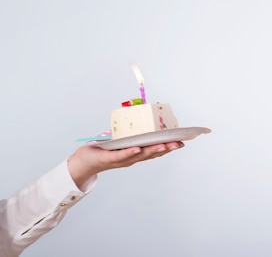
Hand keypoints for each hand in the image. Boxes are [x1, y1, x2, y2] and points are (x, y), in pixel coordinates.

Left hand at [67, 141, 183, 187]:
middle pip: (152, 153)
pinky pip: (121, 155)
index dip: (169, 146)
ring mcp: (122, 159)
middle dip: (167, 148)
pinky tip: (137, 148)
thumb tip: (140, 113)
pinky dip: (130, 153)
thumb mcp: (121, 140)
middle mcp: (131, 158)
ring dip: (153, 150)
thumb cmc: (102, 150)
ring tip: (165, 145)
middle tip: (179, 143)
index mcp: (136, 153)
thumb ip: (131, 132)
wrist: (83, 163)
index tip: (182, 141)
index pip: (155, 150)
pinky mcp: (109, 158)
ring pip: (140, 155)